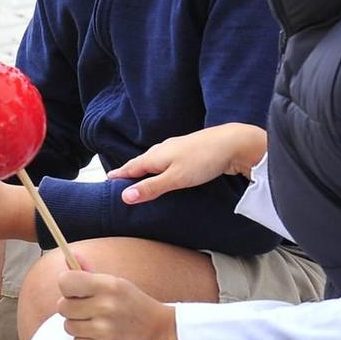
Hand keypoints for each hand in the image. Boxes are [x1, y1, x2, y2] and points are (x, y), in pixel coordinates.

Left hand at [56, 269, 177, 339]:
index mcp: (109, 285)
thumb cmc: (133, 304)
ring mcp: (104, 329)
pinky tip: (102, 335)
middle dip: (72, 307)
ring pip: (69, 326)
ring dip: (79, 325)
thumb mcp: (116, 283)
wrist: (159, 329)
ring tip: (98, 322)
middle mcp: (105, 306)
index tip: (76, 290)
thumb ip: (89, 272)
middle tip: (89, 307)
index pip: (66, 281)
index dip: (68, 286)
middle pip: (63, 306)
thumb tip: (69, 255)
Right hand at [108, 124, 267, 203]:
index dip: (120, 174)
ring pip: (155, 160)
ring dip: (145, 168)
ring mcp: (177, 149)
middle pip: (142, 162)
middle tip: (119, 178)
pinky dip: (161, 167)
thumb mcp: (174, 178)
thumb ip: (151, 188)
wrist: (232, 143)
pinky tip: (167, 171)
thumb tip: (124, 196)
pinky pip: (168, 160)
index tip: (108, 179)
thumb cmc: (203, 160)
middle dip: (130, 170)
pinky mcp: (190, 151)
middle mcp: (164, 149)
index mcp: (156, 156)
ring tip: (140, 176)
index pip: (132, 167)